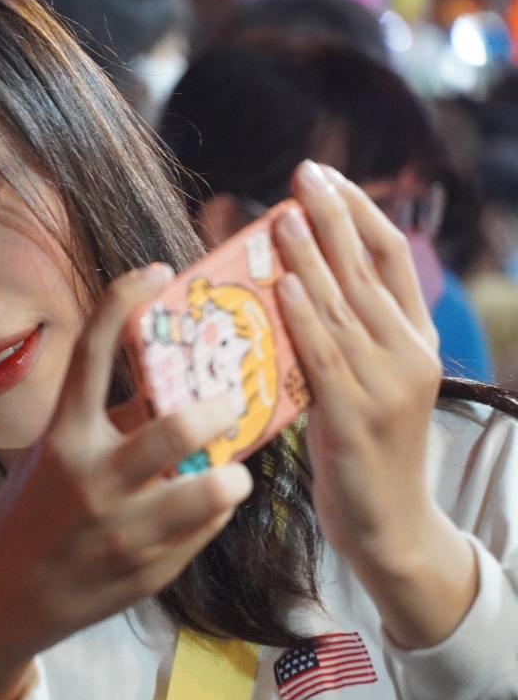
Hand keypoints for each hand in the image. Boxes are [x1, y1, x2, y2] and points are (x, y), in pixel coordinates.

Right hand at [0, 264, 252, 699]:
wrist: (1, 600)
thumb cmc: (31, 514)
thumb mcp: (54, 458)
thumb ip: (108, 422)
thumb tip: (172, 382)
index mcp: (61, 436)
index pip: (92, 352)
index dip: (123, 300)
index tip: (157, 270)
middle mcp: (91, 477)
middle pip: (177, 424)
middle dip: (219, 407)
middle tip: (232, 399)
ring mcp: (123, 529)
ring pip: (212, 488)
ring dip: (232, 473)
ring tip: (233, 469)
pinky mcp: (148, 571)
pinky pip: (205, 531)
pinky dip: (213, 514)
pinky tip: (204, 509)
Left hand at [274, 160, 476, 648]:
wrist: (387, 526)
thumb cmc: (362, 449)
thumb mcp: (364, 381)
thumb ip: (340, 333)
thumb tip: (292, 280)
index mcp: (415, 339)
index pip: (393, 258)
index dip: (360, 213)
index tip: (326, 178)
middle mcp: (410, 353)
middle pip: (368, 269)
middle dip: (333, 217)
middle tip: (303, 174)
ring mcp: (387, 384)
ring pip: (346, 305)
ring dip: (312, 255)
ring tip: (284, 212)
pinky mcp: (357, 416)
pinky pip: (325, 355)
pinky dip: (305, 316)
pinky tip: (284, 284)